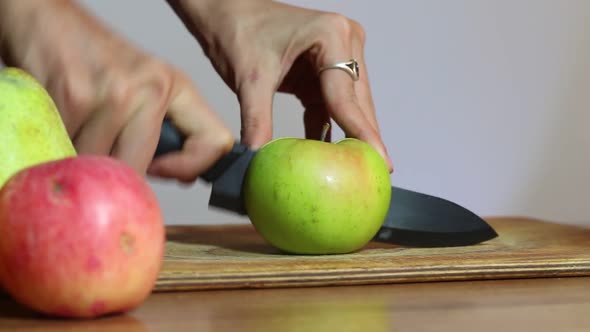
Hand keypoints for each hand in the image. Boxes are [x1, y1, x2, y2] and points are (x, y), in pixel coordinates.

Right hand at [0, 0, 233, 181]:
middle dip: (115, 176)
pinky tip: (60, 126)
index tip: (163, 170)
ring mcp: (111, 93)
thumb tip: (185, 177)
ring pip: (100, 168)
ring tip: (77, 135)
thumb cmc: (96, 59)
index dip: (190, 168)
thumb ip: (168, 132)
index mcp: (175, 87)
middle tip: (103, 156)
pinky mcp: (72, 98)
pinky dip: (59, 151)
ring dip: (82, 165)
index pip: (216, 142)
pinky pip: (70, 153)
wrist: (44, 19)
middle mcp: (149, 89)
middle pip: (140, 169)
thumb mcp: (146, 87)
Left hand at [168, 0, 392, 171]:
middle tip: (375, 175)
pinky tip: (328, 155)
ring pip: (348, 106)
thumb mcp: (249, 78)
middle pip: (357, 102)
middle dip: (363, 138)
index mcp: (331, 35)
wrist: (226, 12)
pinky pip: (331, 106)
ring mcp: (337, 56)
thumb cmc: (238, 29)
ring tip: (356, 171)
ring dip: (347, 136)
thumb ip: (257, 120)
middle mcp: (343, 42)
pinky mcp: (325, 71)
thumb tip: (258, 159)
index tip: (379, 160)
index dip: (363, 132)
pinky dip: (327, 129)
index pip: (347, 95)